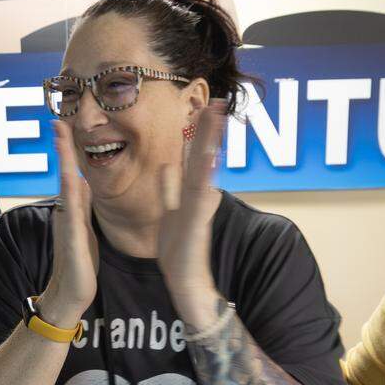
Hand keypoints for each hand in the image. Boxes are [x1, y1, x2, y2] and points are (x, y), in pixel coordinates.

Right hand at [39, 120, 98, 327]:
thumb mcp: (85, 230)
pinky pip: (70, 207)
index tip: (65, 127)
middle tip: (58, 120)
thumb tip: (83, 185)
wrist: (71, 295)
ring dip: (63, 159)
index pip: (71, 174)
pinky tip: (70, 174)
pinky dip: (69, 188)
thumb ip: (82, 208)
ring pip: (65, 183)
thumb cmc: (80, 265)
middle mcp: (66, 212)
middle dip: (62, 147)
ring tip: (60, 134)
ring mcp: (66, 222)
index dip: (69, 152)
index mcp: (73, 211)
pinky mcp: (71, 236)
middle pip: (63, 171)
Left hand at [155, 100, 227, 322]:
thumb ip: (169, 188)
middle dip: (209, 129)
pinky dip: (204, 176)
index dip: (198, 132)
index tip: (204, 107)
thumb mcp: (169, 212)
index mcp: (190, 192)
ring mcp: (200, 208)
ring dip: (210, 143)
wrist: (187, 282)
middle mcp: (199, 196)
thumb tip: (168, 165)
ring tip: (215, 118)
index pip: (194, 155)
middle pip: (204, 156)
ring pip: (205, 169)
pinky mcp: (196, 222)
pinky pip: (200, 194)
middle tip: (217, 101)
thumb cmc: (179, 251)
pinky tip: (208, 158)